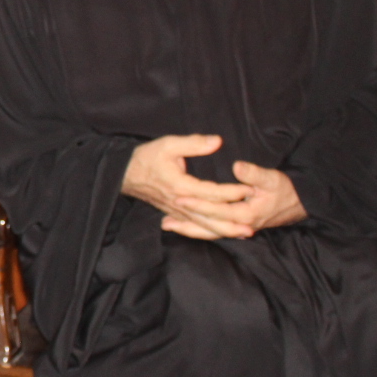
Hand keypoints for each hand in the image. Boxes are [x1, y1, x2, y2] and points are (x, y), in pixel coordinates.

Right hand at [123, 134, 261, 239]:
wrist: (123, 174)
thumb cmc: (146, 157)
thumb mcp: (168, 144)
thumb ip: (194, 143)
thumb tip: (217, 142)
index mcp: (181, 186)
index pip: (212, 193)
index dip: (232, 192)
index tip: (251, 190)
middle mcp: (180, 203)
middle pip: (210, 217)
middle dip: (232, 222)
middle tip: (253, 226)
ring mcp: (176, 211)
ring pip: (203, 226)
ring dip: (224, 231)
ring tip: (244, 235)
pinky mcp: (173, 214)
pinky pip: (194, 227)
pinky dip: (209, 232)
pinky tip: (222, 234)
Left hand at [164, 161, 305, 239]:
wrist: (300, 203)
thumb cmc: (286, 189)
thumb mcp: (272, 178)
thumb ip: (254, 173)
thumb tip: (237, 167)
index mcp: (246, 214)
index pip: (216, 210)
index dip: (197, 204)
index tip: (179, 197)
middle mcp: (241, 225)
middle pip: (208, 226)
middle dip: (186, 221)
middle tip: (164, 216)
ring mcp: (239, 228)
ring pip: (210, 232)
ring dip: (189, 229)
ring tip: (166, 225)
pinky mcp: (239, 226)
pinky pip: (215, 231)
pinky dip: (199, 230)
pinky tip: (185, 226)